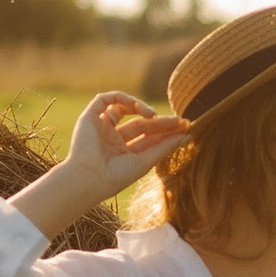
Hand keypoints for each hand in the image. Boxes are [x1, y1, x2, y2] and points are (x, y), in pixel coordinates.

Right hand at [14, 89, 193, 230]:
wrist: (89, 177)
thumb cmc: (115, 176)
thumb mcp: (144, 161)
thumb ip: (164, 147)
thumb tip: (186, 136)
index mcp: (122, 153)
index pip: (147, 138)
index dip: (165, 132)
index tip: (185, 128)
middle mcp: (111, 139)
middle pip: (140, 124)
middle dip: (160, 121)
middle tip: (179, 120)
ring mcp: (100, 127)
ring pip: (124, 108)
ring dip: (141, 108)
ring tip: (154, 115)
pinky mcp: (89, 116)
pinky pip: (106, 99)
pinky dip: (123, 98)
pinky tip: (138, 107)